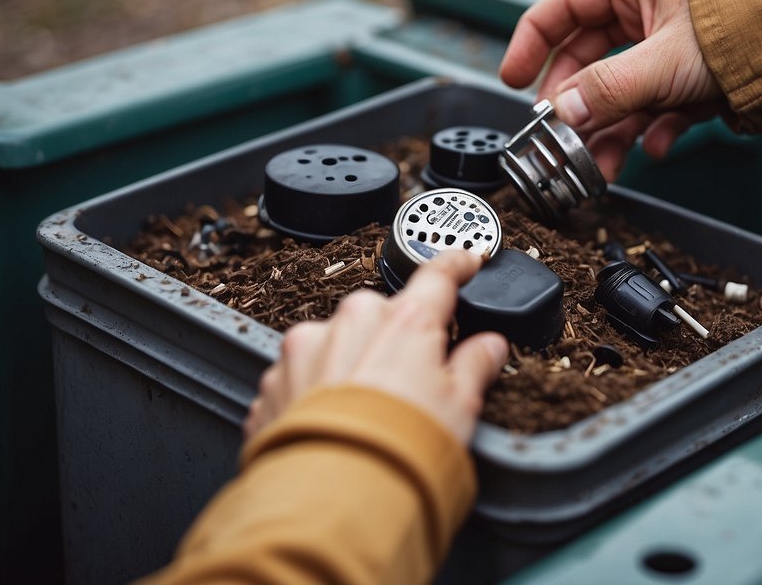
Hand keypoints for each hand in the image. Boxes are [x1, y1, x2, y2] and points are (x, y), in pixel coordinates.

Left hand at [243, 250, 509, 444]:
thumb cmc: (402, 453)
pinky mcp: (273, 380)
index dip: (456, 265)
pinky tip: (333, 427)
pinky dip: (315, 394)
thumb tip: (489, 347)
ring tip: (363, 416)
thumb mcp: (460, 408)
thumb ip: (474, 366)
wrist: (335, 501)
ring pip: (335, 343)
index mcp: (404, 320)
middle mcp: (351, 322)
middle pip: (380, 315)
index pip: (437, 277)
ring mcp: (305, 349)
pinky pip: (300, 376)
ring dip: (348, 367)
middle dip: (392, 340)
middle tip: (407, 384)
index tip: (465, 261)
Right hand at [499, 0, 722, 179]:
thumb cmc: (741, 23)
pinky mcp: (694, 75)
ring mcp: (669, 44)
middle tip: (559, 139)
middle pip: (587, 59)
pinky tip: (653, 147)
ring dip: (610, 130)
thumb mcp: (662, 60)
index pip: (560, 9)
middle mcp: (645, 9)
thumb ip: (606, 91)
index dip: (531, 45)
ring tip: (602, 167)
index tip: (511, 83)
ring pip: (622, 91)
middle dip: (574, 105)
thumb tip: (561, 117)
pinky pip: (658, 106)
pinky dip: (653, 130)